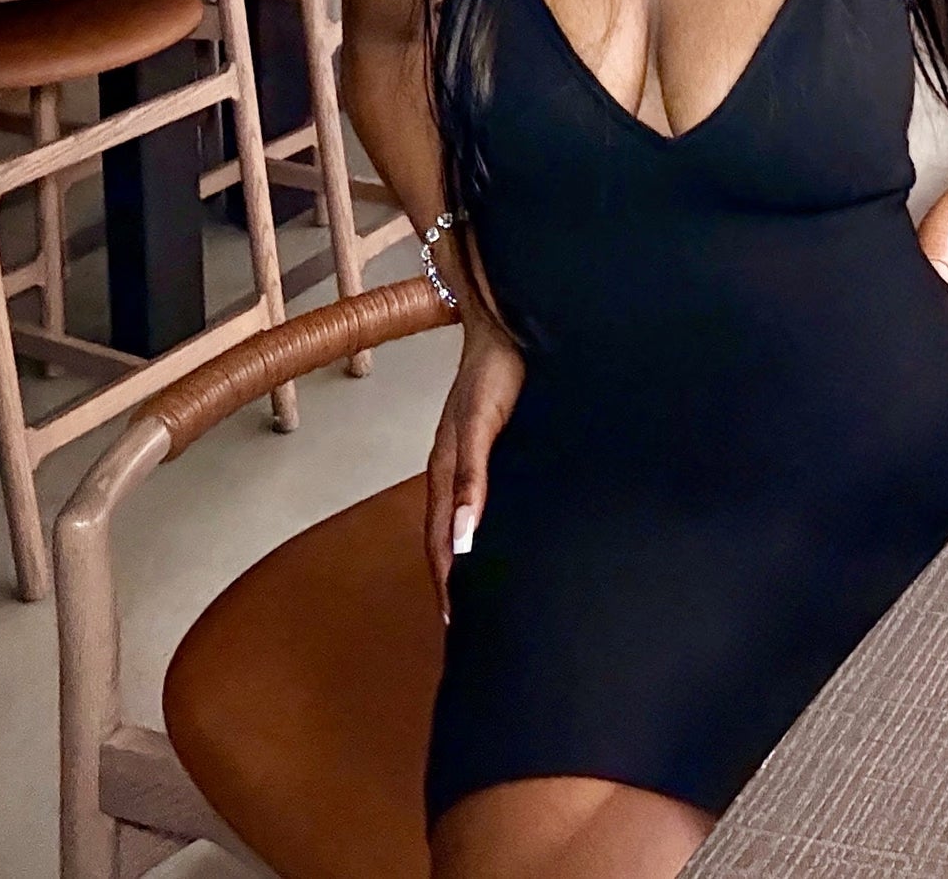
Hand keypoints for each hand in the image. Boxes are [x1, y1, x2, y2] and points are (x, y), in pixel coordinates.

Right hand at [425, 317, 524, 620]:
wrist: (508, 322)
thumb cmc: (496, 368)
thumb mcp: (483, 426)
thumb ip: (472, 479)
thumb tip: (460, 537)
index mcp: (446, 469)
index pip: (439, 542)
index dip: (447, 584)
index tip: (457, 625)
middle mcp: (453, 469)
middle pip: (444, 538)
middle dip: (451, 581)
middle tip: (467, 625)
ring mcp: (468, 457)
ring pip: (457, 520)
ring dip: (462, 557)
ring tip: (479, 593)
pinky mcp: (487, 445)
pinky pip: (475, 498)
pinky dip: (477, 527)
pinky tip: (495, 536)